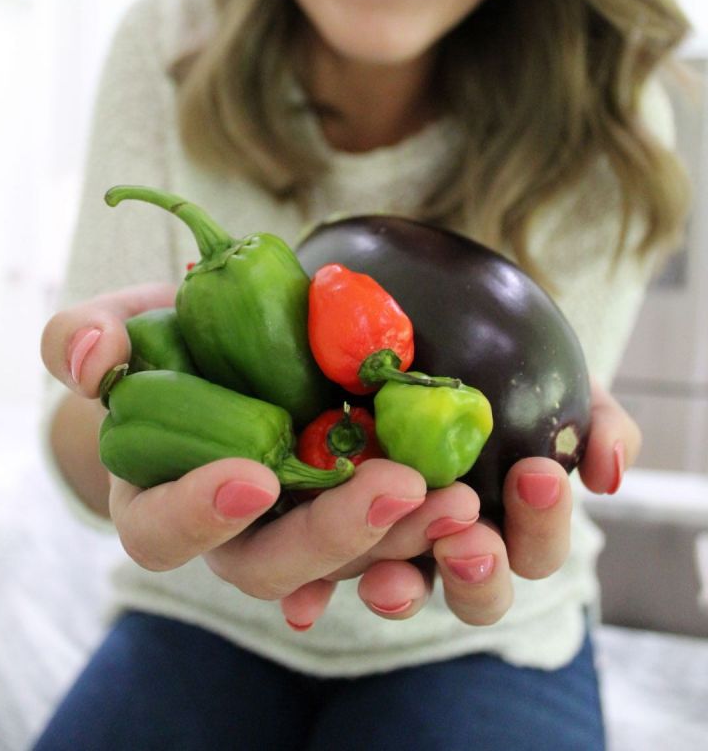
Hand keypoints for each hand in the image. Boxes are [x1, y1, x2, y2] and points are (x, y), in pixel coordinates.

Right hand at [41, 287, 479, 623]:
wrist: (224, 343)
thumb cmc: (160, 342)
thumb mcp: (119, 325)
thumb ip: (85, 337)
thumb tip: (90, 360)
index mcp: (159, 503)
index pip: (164, 532)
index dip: (202, 514)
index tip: (252, 476)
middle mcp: (232, 535)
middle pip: (273, 565)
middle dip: (336, 533)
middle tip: (397, 485)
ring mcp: (298, 527)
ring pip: (346, 563)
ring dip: (404, 539)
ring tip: (458, 499)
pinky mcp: (354, 509)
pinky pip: (393, 540)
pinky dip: (431, 534)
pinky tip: (471, 512)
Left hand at [283, 376, 641, 628]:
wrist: (426, 313)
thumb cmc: (500, 361)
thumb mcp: (557, 378)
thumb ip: (597, 422)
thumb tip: (608, 473)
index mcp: (509, 522)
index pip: (534, 551)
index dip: (541, 526)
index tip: (535, 476)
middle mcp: (448, 544)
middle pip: (475, 594)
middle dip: (477, 570)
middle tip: (467, 532)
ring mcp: (384, 539)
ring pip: (398, 589)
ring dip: (403, 583)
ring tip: (392, 561)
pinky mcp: (319, 524)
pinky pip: (311, 574)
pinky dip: (313, 592)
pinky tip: (308, 602)